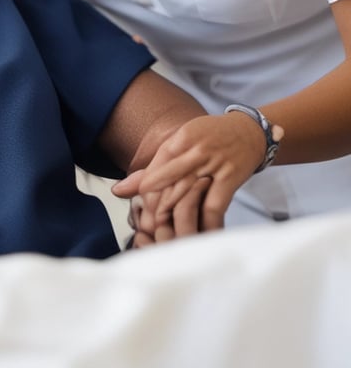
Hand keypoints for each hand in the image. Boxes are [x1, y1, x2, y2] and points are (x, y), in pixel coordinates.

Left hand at [112, 113, 281, 237]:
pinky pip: (213, 206)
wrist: (250, 132)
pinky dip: (205, 224)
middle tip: (152, 229)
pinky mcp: (230, 178)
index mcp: (180, 140)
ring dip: (177, 219)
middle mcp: (195, 151)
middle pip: (168, 185)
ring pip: (187, 196)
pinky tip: (199, 235)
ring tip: (171, 235)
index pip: (155, 170)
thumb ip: (153, 168)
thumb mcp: (181, 144)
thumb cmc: (210, 139)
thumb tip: (118, 190)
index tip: (142, 212)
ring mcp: (214, 164)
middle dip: (158, 210)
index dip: (146, 195)